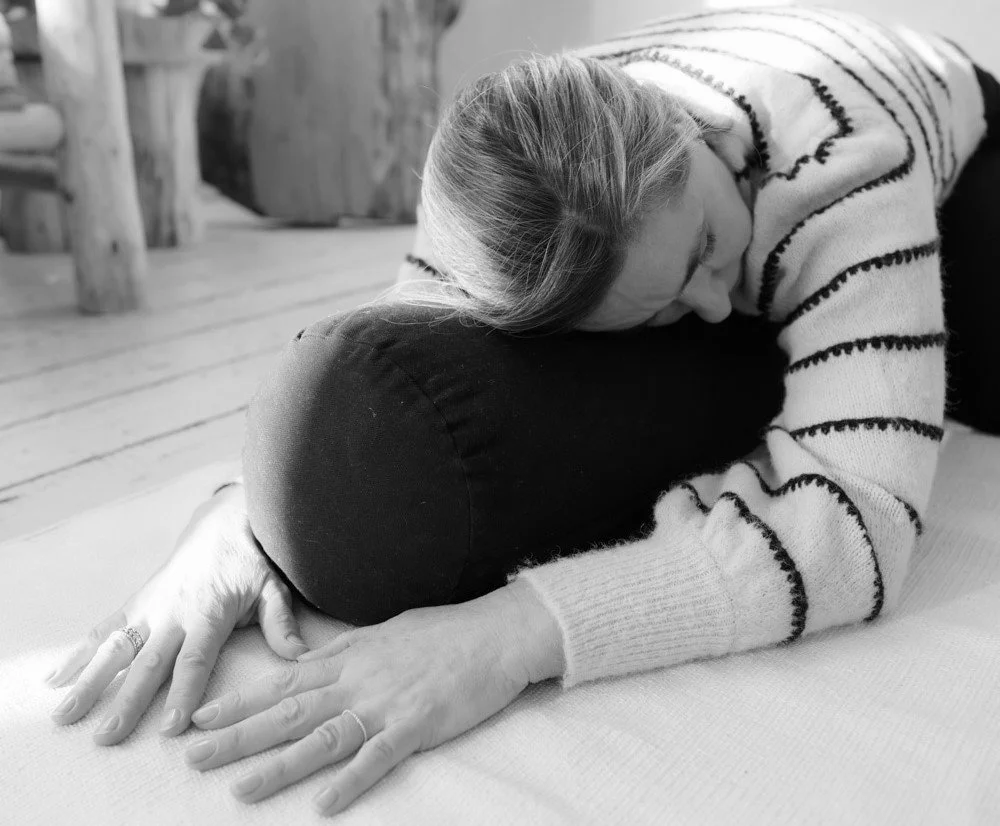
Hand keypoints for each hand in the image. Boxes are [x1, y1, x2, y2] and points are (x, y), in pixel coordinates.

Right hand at [45, 483, 309, 743]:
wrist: (224, 519)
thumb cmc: (253, 559)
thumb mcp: (274, 587)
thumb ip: (281, 623)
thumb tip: (302, 657)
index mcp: (210, 612)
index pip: (195, 658)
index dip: (183, 691)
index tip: (171, 725)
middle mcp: (174, 611)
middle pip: (148, 662)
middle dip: (128, 700)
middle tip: (109, 735)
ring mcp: (150, 606)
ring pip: (115, 648)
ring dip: (91, 682)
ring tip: (67, 714)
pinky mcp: (136, 602)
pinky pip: (104, 629)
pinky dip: (80, 653)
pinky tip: (57, 678)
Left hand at [183, 580, 562, 816]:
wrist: (495, 633)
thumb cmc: (443, 631)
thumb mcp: (385, 631)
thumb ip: (346, 650)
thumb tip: (313, 659)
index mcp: (350, 656)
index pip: (284, 680)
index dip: (241, 700)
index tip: (203, 716)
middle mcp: (358, 679)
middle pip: (290, 711)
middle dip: (239, 736)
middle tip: (194, 757)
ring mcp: (386, 703)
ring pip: (323, 737)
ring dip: (280, 765)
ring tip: (241, 790)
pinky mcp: (417, 725)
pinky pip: (378, 757)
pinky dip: (351, 782)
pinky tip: (324, 806)